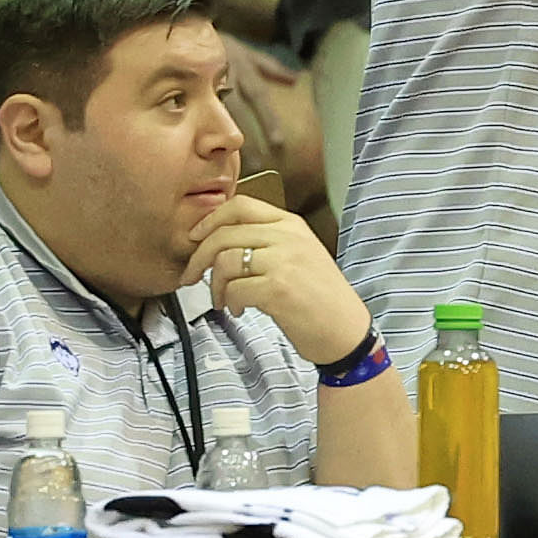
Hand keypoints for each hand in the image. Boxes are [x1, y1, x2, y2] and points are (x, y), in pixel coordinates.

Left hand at [179, 194, 371, 364]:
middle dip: (199, 259)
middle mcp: (288, 237)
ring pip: (224, 261)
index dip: (209, 220)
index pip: (240, 206)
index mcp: (292, 225)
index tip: (195, 238)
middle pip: (224, 233)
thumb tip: (218, 241)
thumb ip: (267, 242)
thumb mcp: (299, 256)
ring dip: (215, 285)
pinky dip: (229, 302)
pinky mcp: (278, 288)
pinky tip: (240, 310)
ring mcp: (284, 261)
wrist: (346, 331)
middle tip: (191, 277)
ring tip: (223, 300)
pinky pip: (234, 288)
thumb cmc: (320, 299)